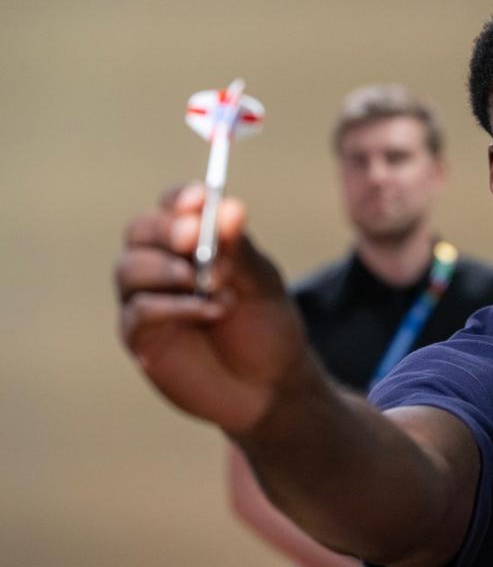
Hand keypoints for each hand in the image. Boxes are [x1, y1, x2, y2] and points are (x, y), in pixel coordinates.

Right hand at [115, 183, 307, 432]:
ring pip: (129, 268)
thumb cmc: (266, 326)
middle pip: (140, 230)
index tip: (200, 200)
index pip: (173, 206)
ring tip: (214, 285)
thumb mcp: (262, 284)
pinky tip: (211, 312)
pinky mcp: (141, 336)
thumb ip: (241, 251)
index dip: (181, 198)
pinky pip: (139, 311)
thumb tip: (230, 208)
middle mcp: (162, 264)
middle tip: (195, 235)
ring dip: (169, 270)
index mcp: (194, 242)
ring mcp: (147, 299)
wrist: (270, 385)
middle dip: (165, 229)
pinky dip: (174, 307)